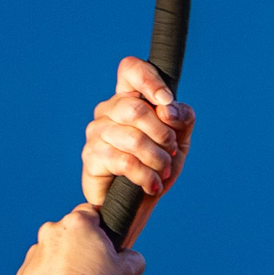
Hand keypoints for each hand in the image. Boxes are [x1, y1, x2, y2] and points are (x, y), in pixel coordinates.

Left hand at [13, 205, 145, 274]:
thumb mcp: (127, 271)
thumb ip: (133, 258)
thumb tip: (133, 258)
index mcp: (77, 223)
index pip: (90, 212)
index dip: (100, 228)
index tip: (104, 245)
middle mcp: (51, 232)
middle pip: (69, 234)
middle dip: (80, 248)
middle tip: (93, 270)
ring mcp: (34, 254)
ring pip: (51, 255)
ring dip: (62, 267)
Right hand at [82, 57, 193, 237]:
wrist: (138, 204)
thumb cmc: (157, 166)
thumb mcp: (180, 139)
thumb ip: (182, 117)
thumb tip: (167, 110)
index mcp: (129, 98)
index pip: (131, 70)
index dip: (149, 80)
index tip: (166, 102)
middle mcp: (108, 110)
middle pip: (135, 108)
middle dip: (162, 134)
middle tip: (171, 153)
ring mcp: (96, 133)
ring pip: (132, 137)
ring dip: (157, 159)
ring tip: (164, 172)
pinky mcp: (91, 157)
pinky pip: (124, 162)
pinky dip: (146, 176)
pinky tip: (153, 185)